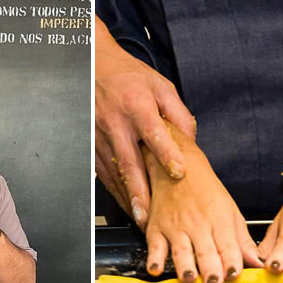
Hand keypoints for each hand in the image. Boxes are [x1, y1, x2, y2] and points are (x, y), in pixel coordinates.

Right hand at [95, 15, 195, 228]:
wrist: (94, 65)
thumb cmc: (129, 76)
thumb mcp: (160, 85)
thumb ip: (178, 114)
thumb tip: (191, 143)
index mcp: (137, 104)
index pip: (153, 132)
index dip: (166, 153)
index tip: (178, 172)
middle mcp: (116, 122)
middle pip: (128, 161)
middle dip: (139, 191)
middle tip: (149, 215)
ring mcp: (100, 134)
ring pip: (113, 172)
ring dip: (126, 196)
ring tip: (139, 218)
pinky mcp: (91, 143)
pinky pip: (103, 171)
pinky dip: (114, 190)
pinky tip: (125, 204)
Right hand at [143, 122, 261, 282]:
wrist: (177, 166)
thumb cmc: (206, 191)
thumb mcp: (230, 212)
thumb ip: (243, 241)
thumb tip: (259, 264)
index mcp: (220, 221)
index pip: (228, 246)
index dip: (232, 262)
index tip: (236, 276)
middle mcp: (197, 225)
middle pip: (205, 251)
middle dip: (210, 268)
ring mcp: (175, 227)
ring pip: (181, 250)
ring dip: (185, 265)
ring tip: (189, 279)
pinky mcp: (156, 229)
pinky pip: (155, 246)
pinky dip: (154, 258)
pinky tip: (155, 269)